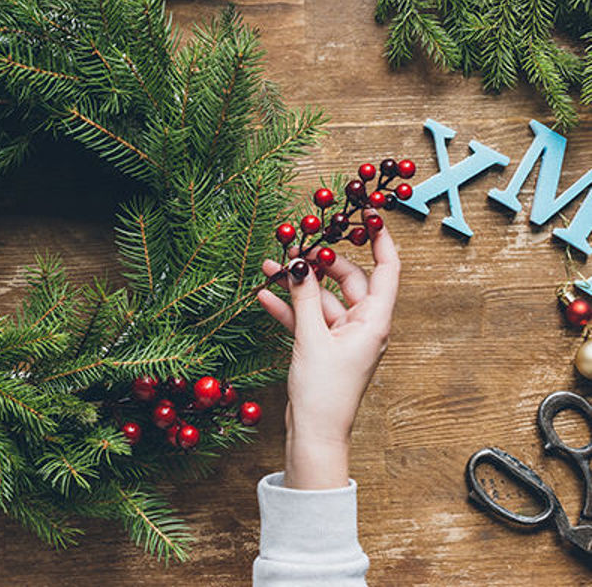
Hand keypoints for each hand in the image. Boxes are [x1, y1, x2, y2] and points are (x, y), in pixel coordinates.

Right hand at [258, 225, 399, 488]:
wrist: (314, 435)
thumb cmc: (324, 392)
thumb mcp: (311, 338)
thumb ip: (304, 297)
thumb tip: (298, 263)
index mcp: (374, 322)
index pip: (387, 271)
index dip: (381, 241)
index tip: (369, 215)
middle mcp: (363, 325)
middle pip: (348, 280)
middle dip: (320, 263)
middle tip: (297, 245)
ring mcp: (342, 336)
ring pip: (322, 298)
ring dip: (297, 284)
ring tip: (270, 266)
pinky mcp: (323, 347)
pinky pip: (308, 318)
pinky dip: (289, 307)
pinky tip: (265, 295)